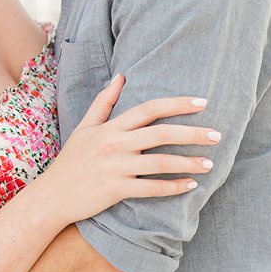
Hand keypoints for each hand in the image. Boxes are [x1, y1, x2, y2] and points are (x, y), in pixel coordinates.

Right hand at [34, 74, 220, 226]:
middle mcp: (114, 144)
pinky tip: (191, 185)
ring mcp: (115, 167)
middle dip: (192, 133)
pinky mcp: (116, 190)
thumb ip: (103, 102)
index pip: (148, 109)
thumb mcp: (84, 127)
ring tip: (210, 163)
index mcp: (109, 128)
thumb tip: (121, 77)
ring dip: (189, 162)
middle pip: (160, 134)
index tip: (202, 103)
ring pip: (160, 162)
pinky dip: (174, 187)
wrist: (53, 195)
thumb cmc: (71, 161)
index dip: (176, 104)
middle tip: (217, 135)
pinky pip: (152, 188)